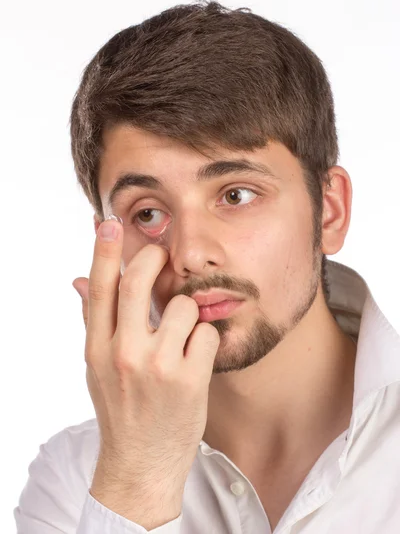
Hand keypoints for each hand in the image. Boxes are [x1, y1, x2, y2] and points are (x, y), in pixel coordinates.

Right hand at [72, 217, 219, 526]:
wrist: (141, 463)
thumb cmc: (122, 408)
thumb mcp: (99, 367)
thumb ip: (94, 321)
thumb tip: (80, 279)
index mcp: (98, 347)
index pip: (100, 288)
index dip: (105, 250)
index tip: (109, 221)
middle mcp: (124, 352)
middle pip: (139, 281)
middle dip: (154, 258)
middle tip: (162, 254)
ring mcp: (157, 366)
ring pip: (183, 305)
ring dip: (188, 314)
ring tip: (182, 337)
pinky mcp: (189, 380)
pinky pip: (207, 334)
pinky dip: (205, 342)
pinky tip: (197, 360)